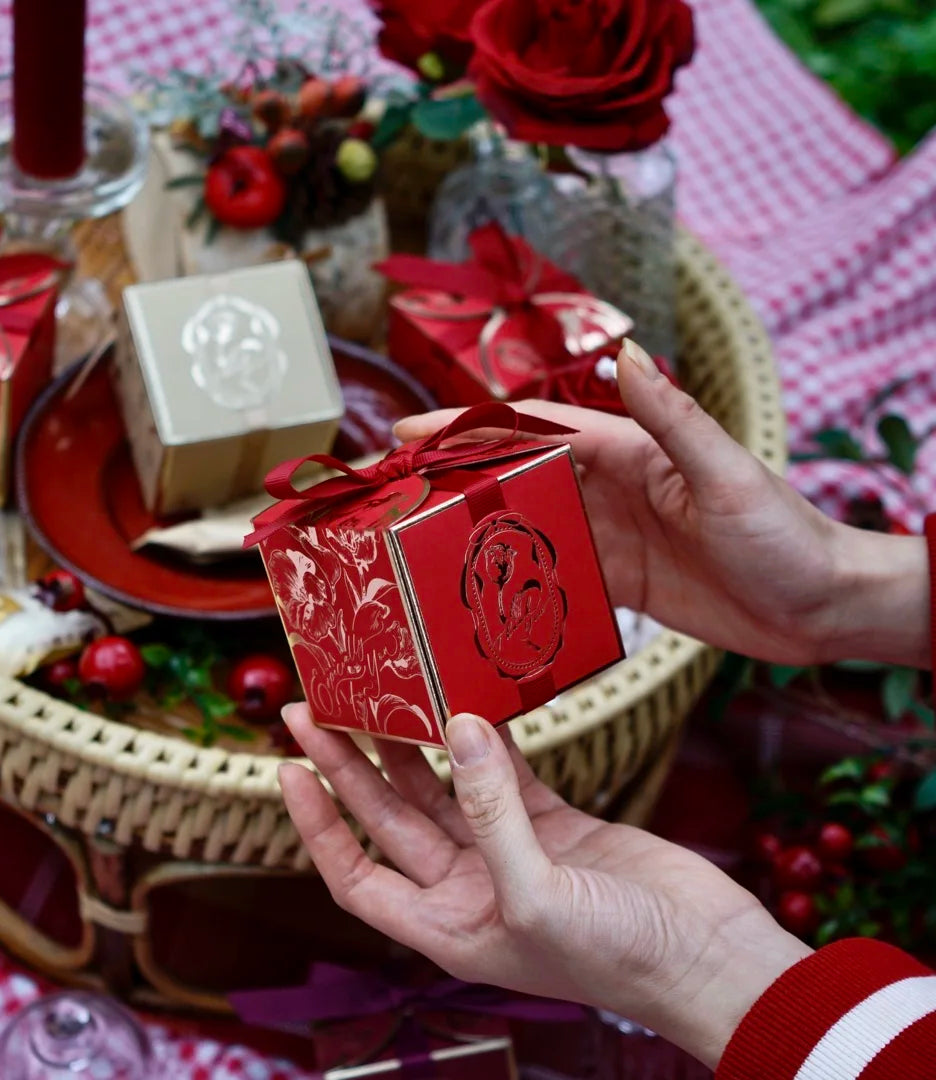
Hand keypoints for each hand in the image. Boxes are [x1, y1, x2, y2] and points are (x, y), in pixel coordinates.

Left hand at [279, 704, 810, 1068]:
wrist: (711, 958)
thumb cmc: (622, 958)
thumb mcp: (539, 893)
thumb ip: (491, 810)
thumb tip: (458, 730)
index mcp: (448, 926)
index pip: (356, 874)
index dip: (317, 826)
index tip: (289, 769)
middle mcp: (469, 888)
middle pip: (391, 819)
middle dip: (351, 766)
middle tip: (315, 709)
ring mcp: (512, 852)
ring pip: (444, 789)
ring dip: (413, 745)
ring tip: (380, 694)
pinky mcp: (556, 825)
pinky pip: (505, 775)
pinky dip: (486, 741)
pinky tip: (466, 703)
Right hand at [395, 340, 929, 667]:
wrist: (818, 606)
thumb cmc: (783, 535)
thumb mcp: (725, 475)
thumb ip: (674, 418)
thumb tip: (626, 354)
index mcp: (627, 451)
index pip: (532, 430)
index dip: (468, 428)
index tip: (410, 430)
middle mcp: (609, 487)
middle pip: (515, 475)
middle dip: (453, 476)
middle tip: (393, 490)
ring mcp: (609, 535)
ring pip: (525, 524)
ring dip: (473, 527)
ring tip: (414, 541)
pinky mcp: (617, 579)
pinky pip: (551, 572)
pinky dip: (512, 575)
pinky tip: (477, 588)